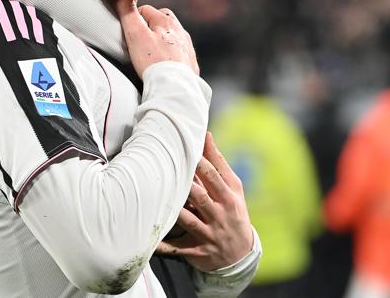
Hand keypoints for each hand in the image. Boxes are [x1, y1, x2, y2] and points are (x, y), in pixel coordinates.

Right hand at [116, 0, 198, 77]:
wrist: (174, 87)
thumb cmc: (154, 61)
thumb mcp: (136, 35)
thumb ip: (128, 14)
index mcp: (167, 21)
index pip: (146, 9)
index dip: (134, 18)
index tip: (129, 30)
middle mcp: (180, 31)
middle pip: (163, 19)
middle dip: (151, 25)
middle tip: (140, 38)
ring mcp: (187, 47)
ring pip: (173, 36)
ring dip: (163, 39)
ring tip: (151, 52)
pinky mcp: (190, 63)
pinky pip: (180, 53)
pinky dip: (172, 54)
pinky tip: (164, 63)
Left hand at [156, 132, 253, 271]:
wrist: (241, 255)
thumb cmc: (233, 211)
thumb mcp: (233, 188)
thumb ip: (218, 163)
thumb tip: (206, 135)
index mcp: (228, 197)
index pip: (213, 177)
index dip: (198, 163)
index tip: (184, 150)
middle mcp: (219, 215)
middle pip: (200, 196)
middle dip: (185, 185)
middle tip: (166, 169)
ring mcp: (209, 234)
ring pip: (188, 220)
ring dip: (173, 211)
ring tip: (157, 199)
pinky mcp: (197, 251)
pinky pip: (177, 248)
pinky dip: (163, 245)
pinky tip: (148, 240)